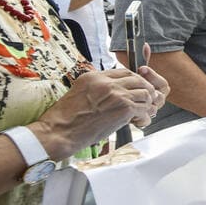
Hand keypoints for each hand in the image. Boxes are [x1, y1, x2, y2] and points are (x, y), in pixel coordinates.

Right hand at [33, 67, 165, 158]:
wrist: (59, 132)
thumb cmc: (65, 118)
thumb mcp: (79, 93)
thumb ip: (98, 89)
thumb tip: (114, 92)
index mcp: (94, 76)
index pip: (124, 72)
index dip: (135, 81)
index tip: (137, 90)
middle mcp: (106, 82)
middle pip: (138, 79)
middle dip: (145, 90)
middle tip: (144, 102)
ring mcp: (116, 94)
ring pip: (145, 93)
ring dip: (146, 104)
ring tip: (140, 114)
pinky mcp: (123, 109)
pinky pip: (144, 109)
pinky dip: (145, 117)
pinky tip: (138, 123)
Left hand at [133, 44, 169, 125]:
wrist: (119, 102)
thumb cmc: (131, 86)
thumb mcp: (136, 73)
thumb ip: (143, 60)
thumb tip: (146, 45)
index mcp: (158, 89)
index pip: (163, 85)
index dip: (153, 77)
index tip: (142, 69)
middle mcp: (156, 101)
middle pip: (160, 97)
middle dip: (148, 89)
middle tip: (137, 82)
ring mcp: (150, 111)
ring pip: (152, 109)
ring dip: (142, 102)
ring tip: (131, 96)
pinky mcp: (143, 121)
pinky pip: (145, 121)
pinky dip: (138, 116)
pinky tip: (129, 108)